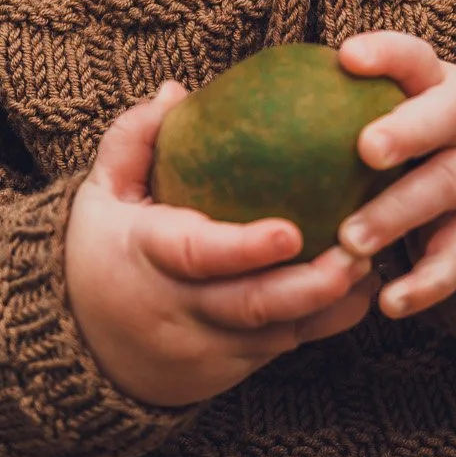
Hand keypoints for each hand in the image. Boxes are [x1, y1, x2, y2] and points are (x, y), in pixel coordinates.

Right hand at [64, 80, 381, 408]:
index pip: (196, 255)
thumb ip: (132, 140)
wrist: (84, 346)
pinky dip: (324, 322)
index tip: (292, 230)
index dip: (244, 248)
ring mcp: (207, 345)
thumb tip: (177, 91)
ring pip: (275, 334)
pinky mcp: (231, 365)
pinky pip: (282, 348)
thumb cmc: (101, 249)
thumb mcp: (100, 192)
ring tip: (371, 265)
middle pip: (249, 306)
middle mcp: (178, 308)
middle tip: (358, 251)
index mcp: (146, 256)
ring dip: (328, 305)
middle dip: (309, 286)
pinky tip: (362, 290)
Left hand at [334, 31, 455, 320]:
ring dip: (398, 215)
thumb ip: (328, 97)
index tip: (348, 57)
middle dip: (407, 133)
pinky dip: (426, 284)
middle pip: (443, 120)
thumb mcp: (389, 101)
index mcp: (432, 86)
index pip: (414, 58)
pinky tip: (389, 302)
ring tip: (351, 240)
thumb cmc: (408, 127)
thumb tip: (210, 103)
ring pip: (443, 190)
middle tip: (366, 149)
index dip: (386, 53)